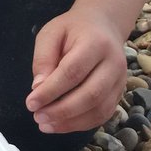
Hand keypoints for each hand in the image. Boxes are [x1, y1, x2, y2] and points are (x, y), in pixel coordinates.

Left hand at [25, 7, 127, 134]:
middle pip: (91, 94)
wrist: (104, 26)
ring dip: (71, 122)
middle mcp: (114, 63)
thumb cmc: (73, 29)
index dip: (51, 91)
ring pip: (99, 109)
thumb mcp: (51, 33)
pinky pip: (103, 115)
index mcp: (96, 43)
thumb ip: (43, 58)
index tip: (31, 103)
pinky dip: (81, 124)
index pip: (72, 72)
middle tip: (37, 117)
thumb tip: (38, 88)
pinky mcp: (119, 93)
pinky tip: (61, 125)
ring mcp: (120, 80)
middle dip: (61, 111)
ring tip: (45, 125)